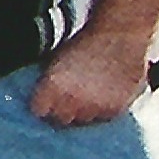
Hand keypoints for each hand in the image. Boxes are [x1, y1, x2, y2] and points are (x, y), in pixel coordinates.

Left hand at [28, 28, 158, 131]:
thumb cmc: (84, 43)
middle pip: (61, 120)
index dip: (42, 107)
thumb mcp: (55, 58)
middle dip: (61, 112)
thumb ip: (48, 81)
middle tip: (67, 103)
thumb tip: (43, 96)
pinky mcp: (115, 109)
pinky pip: (104, 118)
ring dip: (83, 112)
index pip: (40, 111)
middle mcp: (72, 100)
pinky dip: (102, 111)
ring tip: (87, 98)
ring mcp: (95, 106)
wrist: (118, 37)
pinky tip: (103, 98)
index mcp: (52, 86)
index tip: (45, 105)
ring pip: (83, 120)